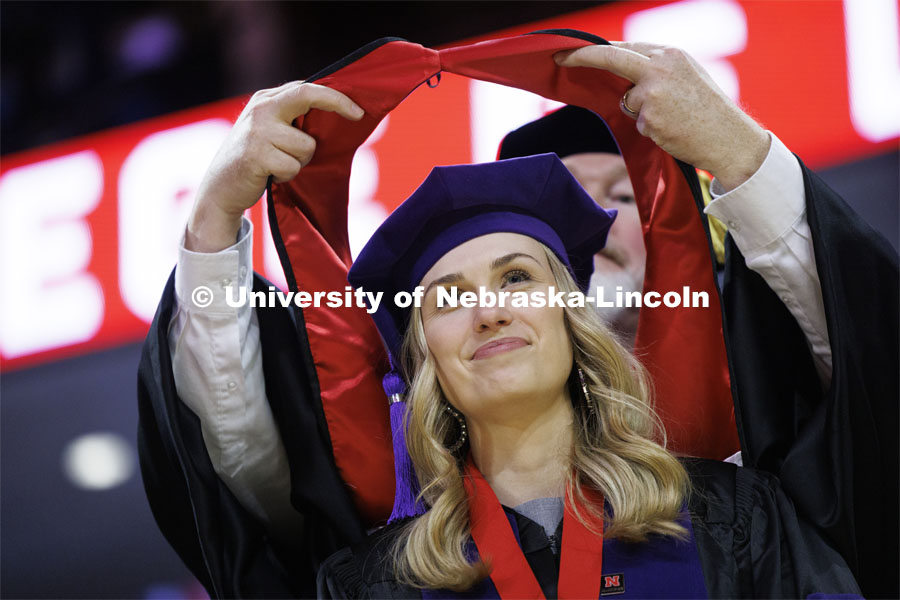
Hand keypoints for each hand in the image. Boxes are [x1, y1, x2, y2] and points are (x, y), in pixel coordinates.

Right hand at [186, 81, 363, 251]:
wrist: (220, 188)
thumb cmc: (254, 160)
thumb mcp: (269, 131)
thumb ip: (292, 119)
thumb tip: (334, 115)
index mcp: (265, 99)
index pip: (305, 88)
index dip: (335, 96)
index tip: (358, 111)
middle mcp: (260, 109)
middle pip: (306, 97)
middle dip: (337, 103)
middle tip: (357, 116)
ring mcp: (257, 131)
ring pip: (306, 145)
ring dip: (300, 161)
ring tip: (279, 163)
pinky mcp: (256, 154)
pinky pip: (293, 166)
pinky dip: (288, 175)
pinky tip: (271, 174)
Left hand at [555, 42, 769, 190]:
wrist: (731, 139)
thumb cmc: (709, 112)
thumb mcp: (687, 77)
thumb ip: (656, 71)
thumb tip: (622, 75)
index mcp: (671, 53)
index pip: (626, 46)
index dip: (597, 49)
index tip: (572, 50)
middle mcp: (660, 67)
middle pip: (611, 57)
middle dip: (582, 57)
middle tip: (559, 59)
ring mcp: (653, 92)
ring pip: (627, 101)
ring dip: (641, 113)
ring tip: (674, 118)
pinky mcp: (649, 117)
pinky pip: (638, 123)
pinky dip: (650, 129)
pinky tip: (673, 130)